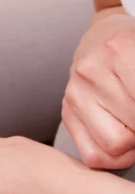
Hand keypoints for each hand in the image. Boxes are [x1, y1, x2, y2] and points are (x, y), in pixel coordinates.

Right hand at [63, 17, 134, 169]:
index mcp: (119, 50)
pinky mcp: (66, 110)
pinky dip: (114, 156)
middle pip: (134, 129)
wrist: (104, 37)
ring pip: (115, 146)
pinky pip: (93, 155)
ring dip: (132, 143)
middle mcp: (91, 71)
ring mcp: (74, 91)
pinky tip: (121, 134)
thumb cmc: (134, 51)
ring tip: (134, 123)